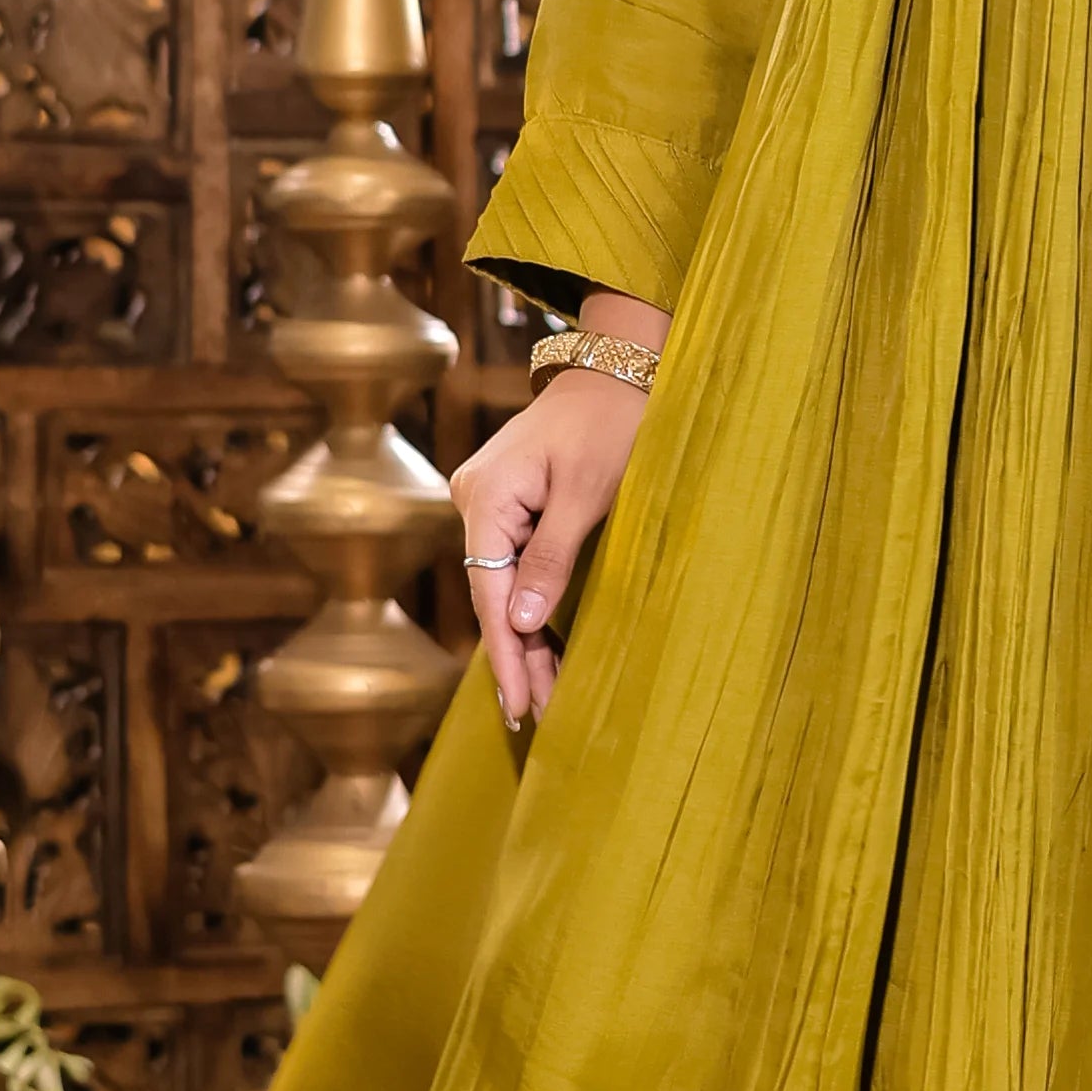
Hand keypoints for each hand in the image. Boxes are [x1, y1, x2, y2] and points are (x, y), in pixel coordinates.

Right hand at [452, 288, 665, 720]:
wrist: (618, 371)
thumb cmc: (613, 425)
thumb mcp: (588, 495)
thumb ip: (551, 559)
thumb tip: (523, 624)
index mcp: (486, 497)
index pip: (491, 593)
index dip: (508, 654)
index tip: (522, 706)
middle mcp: (473, 500)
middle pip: (492, 595)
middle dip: (516, 656)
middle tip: (534, 719)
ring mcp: (487, 502)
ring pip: (501, 585)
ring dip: (525, 638)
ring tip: (544, 697)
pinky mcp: (507, 504)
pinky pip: (512, 566)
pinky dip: (529, 606)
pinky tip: (542, 648)